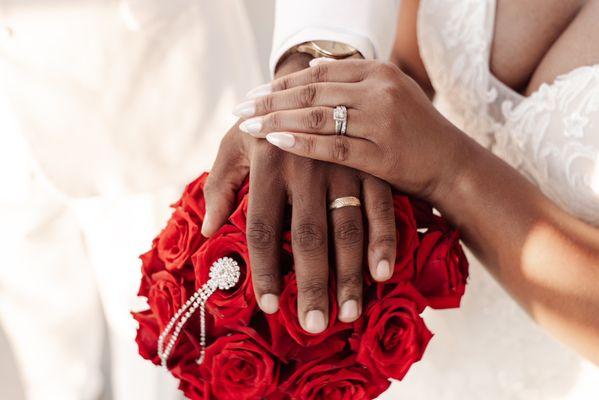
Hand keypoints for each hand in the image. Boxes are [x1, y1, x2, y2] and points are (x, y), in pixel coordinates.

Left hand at [202, 56, 397, 333]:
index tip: (269, 307)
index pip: (263, 229)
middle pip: (307, 237)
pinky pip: (380, 207)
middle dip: (312, 284)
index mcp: (268, 165)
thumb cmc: (265, 125)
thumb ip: (220, 185)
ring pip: (347, 228)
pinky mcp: (370, 163)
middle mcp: (305, 167)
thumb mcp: (234, 144)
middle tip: (314, 325)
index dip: (265, 271)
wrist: (310, 81)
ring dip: (350, 274)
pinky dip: (382, 240)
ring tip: (350, 312)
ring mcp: (342, 165)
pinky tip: (382, 273)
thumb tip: (209, 231)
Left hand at [236, 59, 466, 200]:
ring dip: (277, 119)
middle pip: (311, 91)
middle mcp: (378, 90)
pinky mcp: (381, 153)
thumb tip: (314, 66)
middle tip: (240, 106)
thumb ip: (352, 79)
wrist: (453, 163)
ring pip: (317, 116)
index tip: (253, 92)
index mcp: (377, 72)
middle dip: (270, 99)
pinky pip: (333, 147)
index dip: (281, 83)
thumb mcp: (390, 93)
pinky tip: (275, 142)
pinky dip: (302, 143)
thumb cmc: (415, 131)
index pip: (317, 73)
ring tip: (248, 123)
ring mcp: (380, 121)